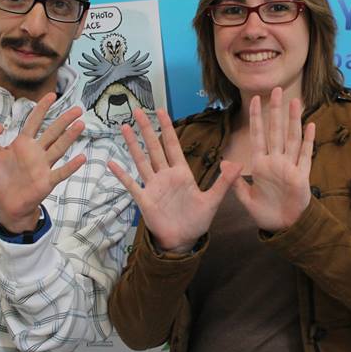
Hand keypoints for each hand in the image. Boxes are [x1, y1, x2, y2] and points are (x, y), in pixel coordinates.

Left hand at [0, 93, 86, 233]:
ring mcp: (43, 166)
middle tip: (78, 109)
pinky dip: (71, 166)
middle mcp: (36, 152)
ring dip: (70, 137)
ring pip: (59, 148)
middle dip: (64, 120)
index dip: (42, 108)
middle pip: (52, 132)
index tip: (52, 95)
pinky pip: (61, 172)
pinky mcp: (46, 181)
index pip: (34, 121)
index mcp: (23, 144)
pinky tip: (81, 158)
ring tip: (80, 125)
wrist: (5, 203)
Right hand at [108, 109, 241, 252]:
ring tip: (124, 127)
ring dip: (133, 144)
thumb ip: (224, 182)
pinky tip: (112, 163)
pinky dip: (122, 174)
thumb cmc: (197, 221)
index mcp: (181, 173)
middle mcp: (165, 176)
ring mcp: (153, 186)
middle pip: (154, 147)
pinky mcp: (145, 200)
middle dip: (146, 129)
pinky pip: (131, 184)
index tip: (160, 111)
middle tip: (137, 110)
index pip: (172, 145)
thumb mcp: (213, 201)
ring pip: (141, 160)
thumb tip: (238, 163)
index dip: (166, 128)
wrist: (183, 241)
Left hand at [232, 88, 314, 232]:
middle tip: (276, 90)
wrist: (283, 227)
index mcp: (261, 164)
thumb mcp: (245, 198)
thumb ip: (235, 181)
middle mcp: (276, 161)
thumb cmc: (265, 212)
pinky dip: (308, 141)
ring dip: (293, 120)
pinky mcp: (301, 176)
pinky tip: (311, 125)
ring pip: (292, 138)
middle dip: (275, 111)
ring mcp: (290, 167)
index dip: (256, 118)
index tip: (255, 99)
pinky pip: (305, 156)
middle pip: (275, 131)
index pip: (257, 136)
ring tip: (295, 101)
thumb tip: (223, 162)